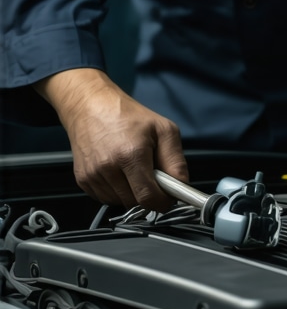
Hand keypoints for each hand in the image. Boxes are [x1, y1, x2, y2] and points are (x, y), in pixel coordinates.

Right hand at [35, 69, 187, 211]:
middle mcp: (108, 167)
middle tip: (151, 174)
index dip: (163, 201)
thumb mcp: (164, 130)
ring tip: (132, 169)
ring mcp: (93, 175)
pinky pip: (107, 199)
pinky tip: (118, 172)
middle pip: (137, 203)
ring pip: (122, 203)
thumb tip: (181, 187)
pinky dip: (117, 191)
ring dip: (132, 193)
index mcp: (130, 155)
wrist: (90, 105)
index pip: (150, 198)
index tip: (168, 195)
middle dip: (149, 195)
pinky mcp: (83, 180)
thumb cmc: (128, 116)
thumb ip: (176, 162)